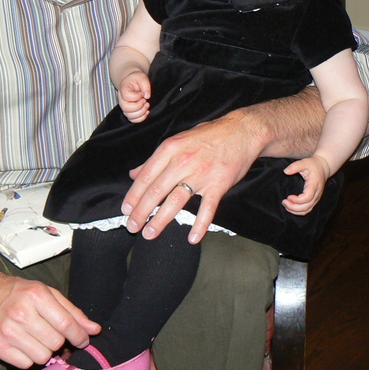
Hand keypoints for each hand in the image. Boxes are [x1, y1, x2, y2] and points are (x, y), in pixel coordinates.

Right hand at [0, 266, 100, 368]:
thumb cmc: (17, 292)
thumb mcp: (46, 292)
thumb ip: (71, 312)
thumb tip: (94, 330)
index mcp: (36, 296)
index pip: (66, 325)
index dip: (79, 336)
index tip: (82, 340)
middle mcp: (21, 313)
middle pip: (56, 343)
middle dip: (59, 341)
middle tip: (51, 333)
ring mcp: (7, 331)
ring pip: (42, 357)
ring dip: (44, 351)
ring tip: (37, 338)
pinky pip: (25, 364)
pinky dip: (28, 358)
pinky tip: (24, 344)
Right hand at [118, 71, 150, 122]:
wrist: (134, 82)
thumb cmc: (137, 79)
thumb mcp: (142, 77)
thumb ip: (145, 84)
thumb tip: (147, 96)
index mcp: (123, 89)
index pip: (126, 96)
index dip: (136, 96)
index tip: (142, 93)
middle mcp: (121, 99)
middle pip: (126, 108)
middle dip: (139, 106)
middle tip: (145, 101)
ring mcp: (125, 107)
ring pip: (129, 116)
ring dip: (141, 113)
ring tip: (147, 105)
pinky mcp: (129, 112)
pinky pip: (133, 120)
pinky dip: (141, 118)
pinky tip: (146, 111)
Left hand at [122, 110, 267, 243]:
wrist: (242, 131)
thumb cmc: (209, 135)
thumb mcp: (177, 140)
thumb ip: (155, 159)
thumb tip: (134, 174)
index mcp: (170, 149)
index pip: (146, 176)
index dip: (134, 195)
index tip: (126, 210)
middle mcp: (183, 161)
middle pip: (156, 191)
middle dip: (141, 211)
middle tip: (132, 226)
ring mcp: (201, 174)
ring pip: (176, 201)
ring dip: (160, 220)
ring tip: (149, 233)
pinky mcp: (219, 185)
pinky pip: (207, 208)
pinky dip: (200, 225)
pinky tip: (192, 238)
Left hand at [282, 155, 329, 214]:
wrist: (323, 168)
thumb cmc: (313, 165)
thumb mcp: (305, 162)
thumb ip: (295, 166)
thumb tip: (286, 172)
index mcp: (314, 185)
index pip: (307, 198)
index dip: (297, 200)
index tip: (288, 196)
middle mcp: (316, 194)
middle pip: (306, 207)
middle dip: (293, 207)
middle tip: (284, 202)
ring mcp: (316, 198)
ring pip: (306, 210)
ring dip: (295, 210)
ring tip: (286, 204)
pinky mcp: (314, 200)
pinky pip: (307, 209)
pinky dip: (298, 211)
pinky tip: (290, 206)